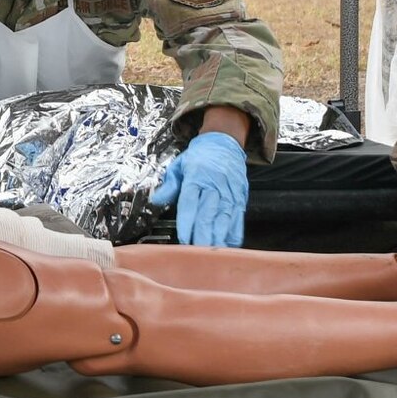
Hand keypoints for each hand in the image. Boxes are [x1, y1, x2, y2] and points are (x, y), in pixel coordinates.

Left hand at [150, 132, 248, 246]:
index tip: (183, 237)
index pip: (190, 202)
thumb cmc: (199, 157)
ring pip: (224, 220)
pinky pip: (238, 220)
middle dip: (201, 235)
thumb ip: (169, 185)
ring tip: (210, 254)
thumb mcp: (179, 165)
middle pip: (207, 215)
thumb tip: (156, 200)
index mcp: (196, 177)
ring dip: (217, 238)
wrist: (224, 143)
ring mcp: (229, 194)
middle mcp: (214, 186)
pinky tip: (227, 246)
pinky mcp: (240, 199)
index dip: (187, 222)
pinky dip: (233, 235)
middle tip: (195, 253)